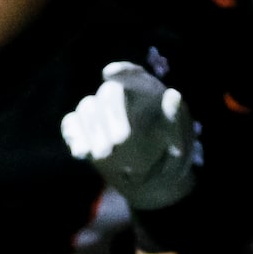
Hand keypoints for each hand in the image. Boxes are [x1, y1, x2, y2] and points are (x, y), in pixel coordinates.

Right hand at [60, 61, 195, 209]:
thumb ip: (176, 120)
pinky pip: (71, 125)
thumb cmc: (171, 157)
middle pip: (109, 93)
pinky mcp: (84, 131)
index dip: (122, 72)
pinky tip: (81, 153)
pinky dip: (74, 137)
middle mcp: (121, 97)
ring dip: (93, 130)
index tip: (108, 73)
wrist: (153, 181)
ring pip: (87, 108)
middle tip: (120, 141)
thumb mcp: (181, 141)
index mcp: (147, 92)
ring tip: (104, 155)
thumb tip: (173, 95)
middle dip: (112, 115)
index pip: (134, 75)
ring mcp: (100, 113)